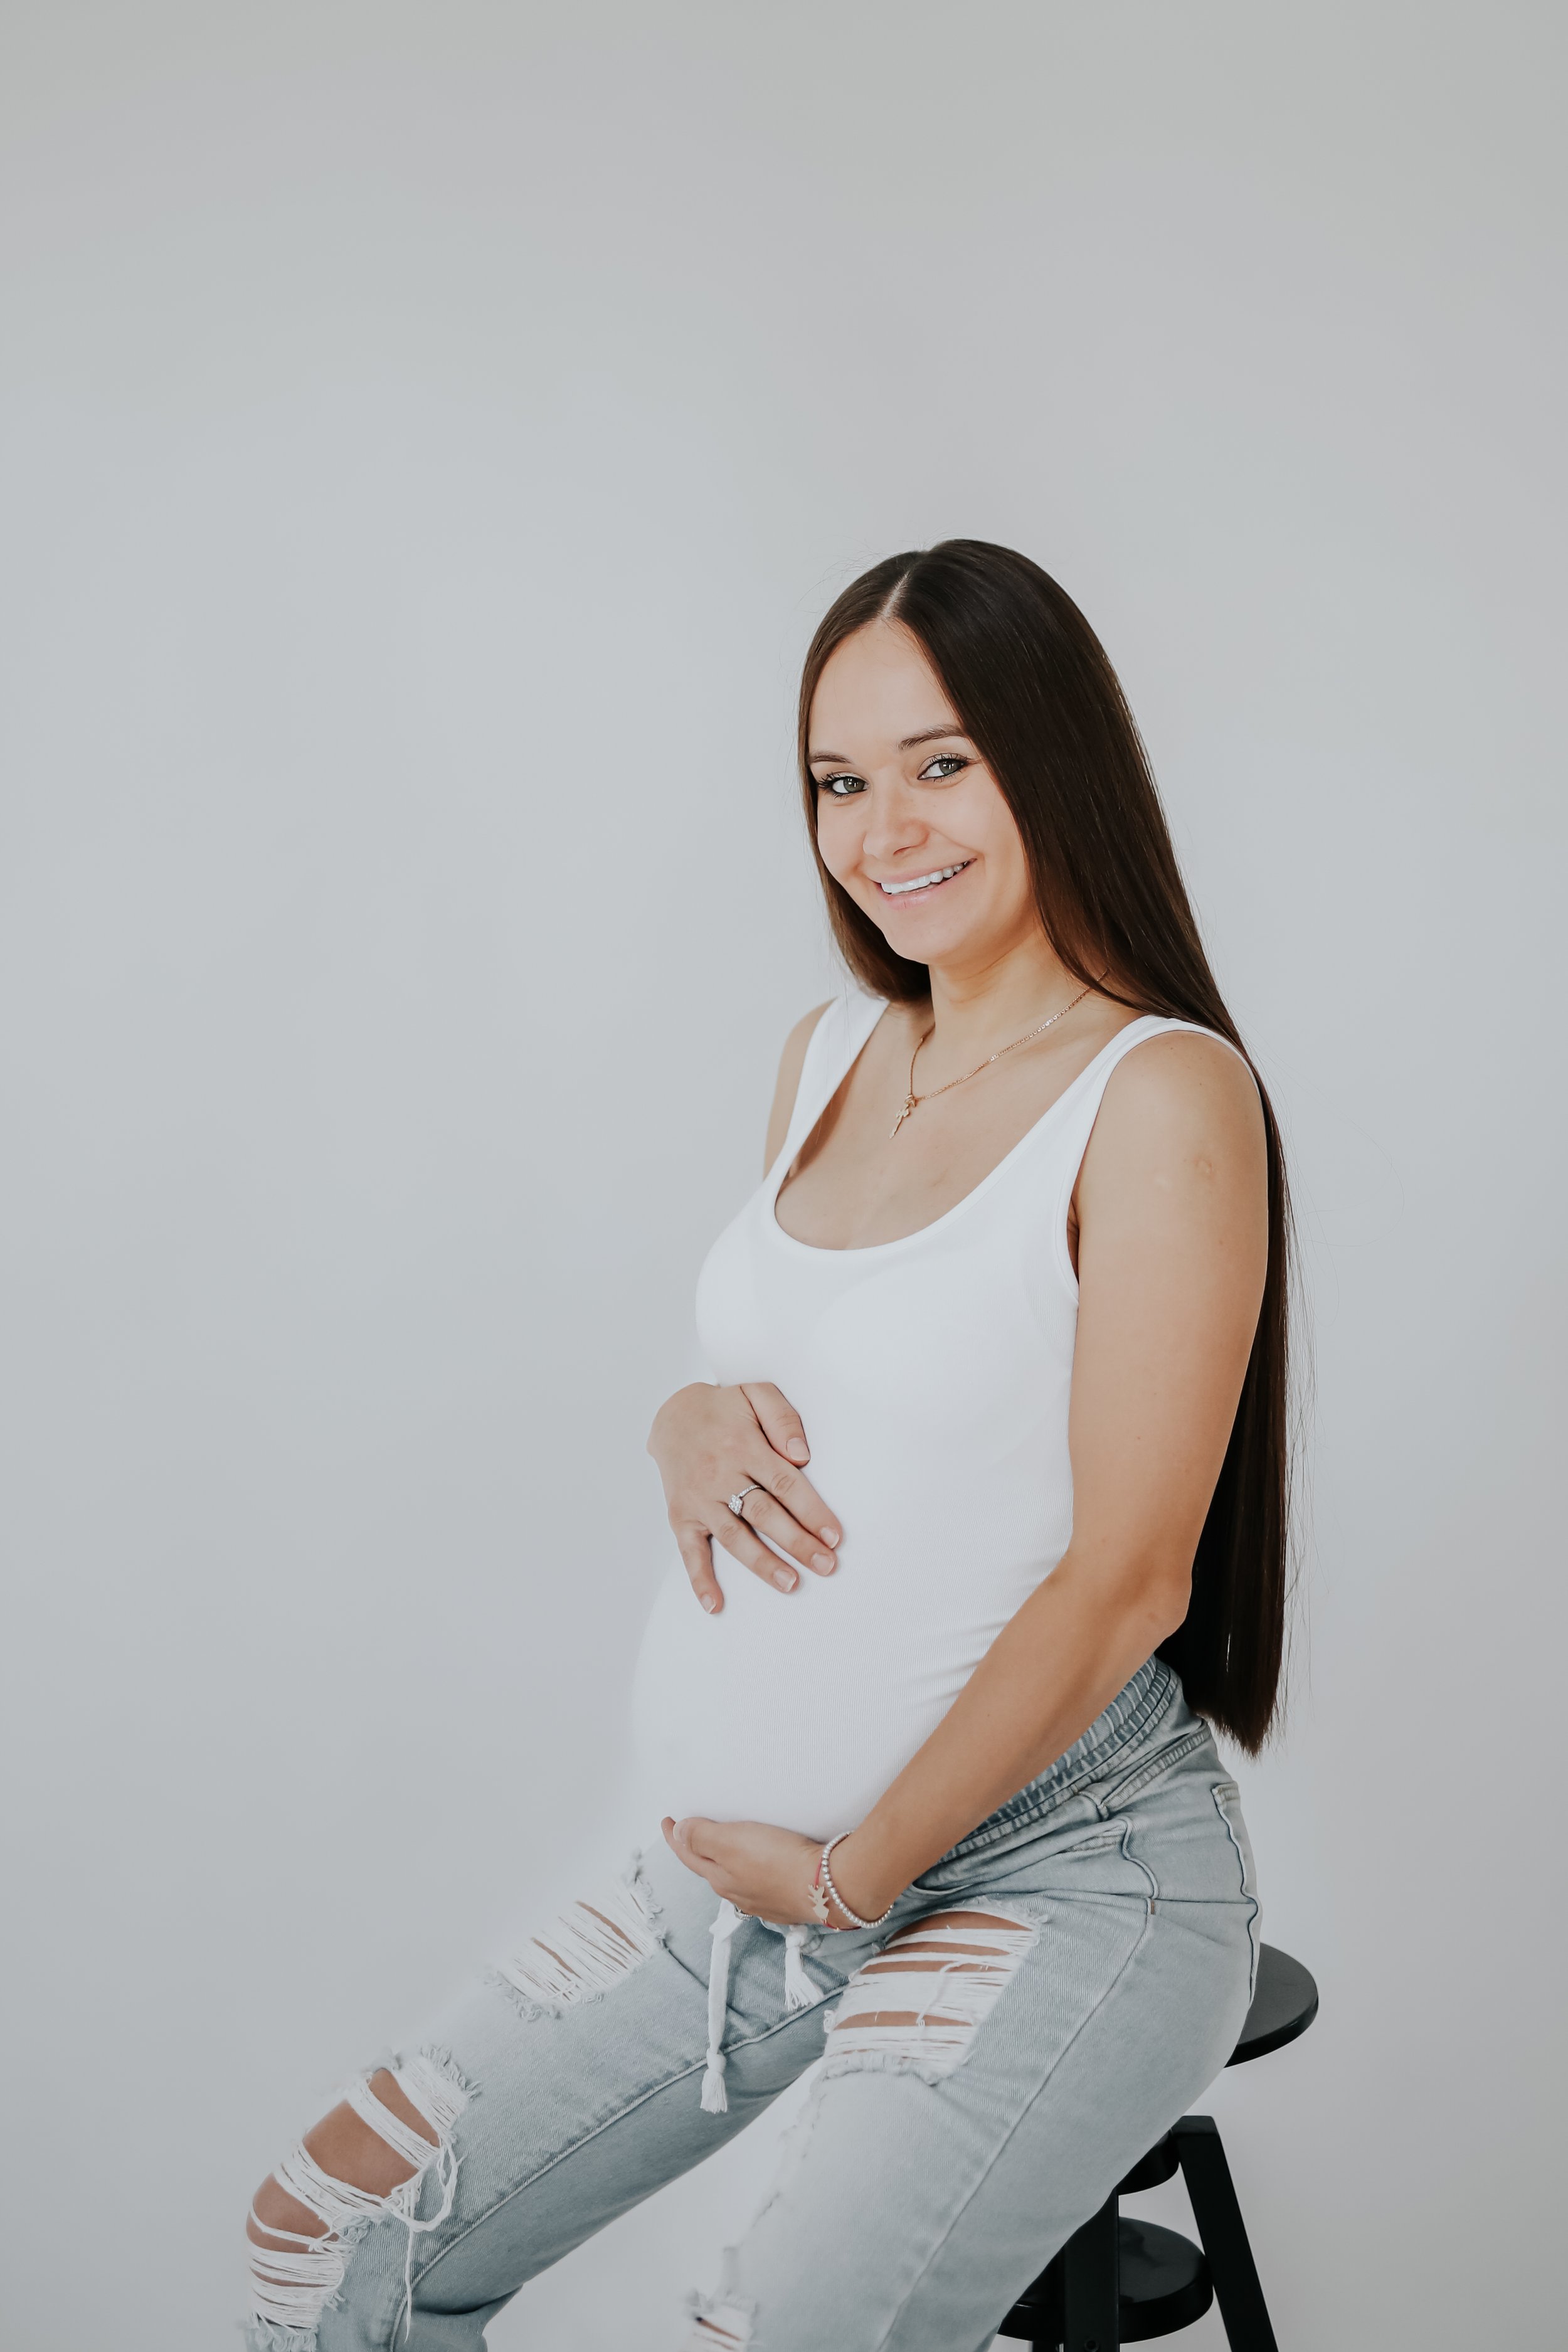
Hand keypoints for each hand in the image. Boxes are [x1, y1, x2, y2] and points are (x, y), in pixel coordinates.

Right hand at [647, 1382, 840, 1611]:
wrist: (671, 1416)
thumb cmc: (724, 1408)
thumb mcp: (756, 1393)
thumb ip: (783, 1418)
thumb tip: (801, 1455)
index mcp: (743, 1445)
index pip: (785, 1483)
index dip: (811, 1511)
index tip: (834, 1535)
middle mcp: (720, 1474)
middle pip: (764, 1514)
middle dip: (797, 1543)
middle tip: (826, 1565)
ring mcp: (698, 1498)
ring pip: (733, 1536)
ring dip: (762, 1563)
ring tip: (791, 1584)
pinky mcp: (681, 1515)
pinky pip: (689, 1551)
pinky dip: (700, 1579)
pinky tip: (715, 1604)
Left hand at [661, 1816, 892, 1929]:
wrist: (827, 1887)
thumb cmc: (781, 1862)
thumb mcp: (732, 1842)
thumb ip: (701, 1836)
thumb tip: (678, 1833)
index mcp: (720, 1878)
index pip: (688, 1855)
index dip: (675, 1836)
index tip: (667, 1821)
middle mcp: (738, 1893)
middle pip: (709, 1868)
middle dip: (698, 1848)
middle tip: (692, 1828)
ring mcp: (763, 1899)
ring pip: (735, 1877)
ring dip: (726, 1859)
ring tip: (728, 1843)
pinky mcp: (787, 1899)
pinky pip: (760, 1882)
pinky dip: (752, 1868)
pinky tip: (762, 1863)